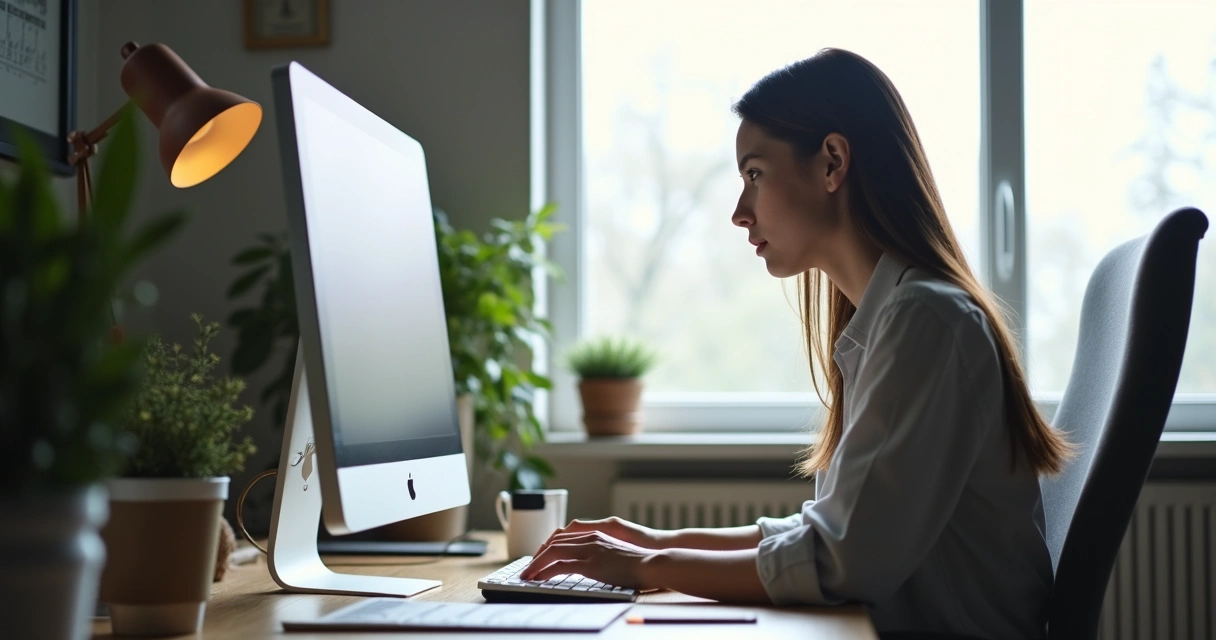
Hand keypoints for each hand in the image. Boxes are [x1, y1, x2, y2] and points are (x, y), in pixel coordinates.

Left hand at [518, 529, 662, 589]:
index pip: (564, 536)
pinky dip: (546, 571)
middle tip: (527, 568)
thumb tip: (593, 565)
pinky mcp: (591, 563)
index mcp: (597, 534)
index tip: (539, 558)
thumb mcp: (617, 554)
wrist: (654, 563)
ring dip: (536, 564)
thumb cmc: (641, 562)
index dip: (548, 547)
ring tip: (527, 575)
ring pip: (553, 551)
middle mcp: (591, 538)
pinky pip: (561, 565)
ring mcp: (590, 549)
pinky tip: (539, 579)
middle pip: (555, 541)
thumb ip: (603, 554)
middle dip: (537, 555)